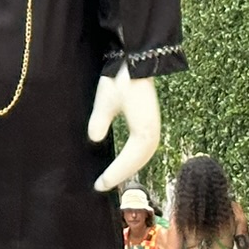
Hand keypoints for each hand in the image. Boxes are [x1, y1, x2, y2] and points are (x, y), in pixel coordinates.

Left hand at [88, 70, 160, 192]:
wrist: (136, 62)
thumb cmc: (120, 81)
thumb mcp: (105, 101)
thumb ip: (99, 121)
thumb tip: (94, 140)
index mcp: (145, 132)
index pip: (129, 160)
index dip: (114, 173)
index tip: (99, 184)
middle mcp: (153, 134)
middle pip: (137, 162)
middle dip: (121, 175)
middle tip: (101, 185)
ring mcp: (154, 129)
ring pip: (141, 157)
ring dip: (128, 168)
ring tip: (111, 178)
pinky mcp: (150, 124)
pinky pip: (142, 148)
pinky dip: (133, 158)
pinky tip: (123, 162)